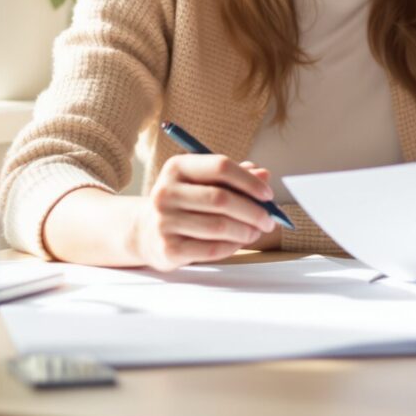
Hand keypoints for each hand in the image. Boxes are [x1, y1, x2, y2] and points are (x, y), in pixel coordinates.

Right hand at [130, 154, 276, 270]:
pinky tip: (239, 243)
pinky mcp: (168, 249)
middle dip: (253, 211)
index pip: (220, 166)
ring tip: (256, 231)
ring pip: (219, 226)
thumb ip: (235, 176)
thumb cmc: (184, 202)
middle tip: (269, 219)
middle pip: (221, 199)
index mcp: (177, 167)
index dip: (249, 181)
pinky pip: (212, 249)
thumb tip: (264, 175)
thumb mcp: (204, 182)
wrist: (146, 231)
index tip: (267, 195)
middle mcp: (166, 192)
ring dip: (246, 231)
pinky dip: (233, 246)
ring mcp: (164, 221)